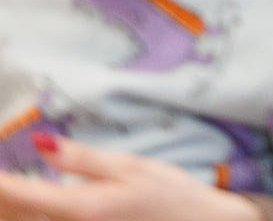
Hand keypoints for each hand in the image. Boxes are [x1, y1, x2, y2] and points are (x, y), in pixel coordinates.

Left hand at [0, 136, 259, 220]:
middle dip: (8, 197)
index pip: (19, 194)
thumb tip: (39, 143)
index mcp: (83, 208)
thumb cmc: (172, 196)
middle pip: (18, 216)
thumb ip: (80, 160)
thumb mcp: (130, 166)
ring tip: (18, 193)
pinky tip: (41, 207)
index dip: (1, 183)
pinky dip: (39, 216)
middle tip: (10, 180)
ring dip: (20, 209)